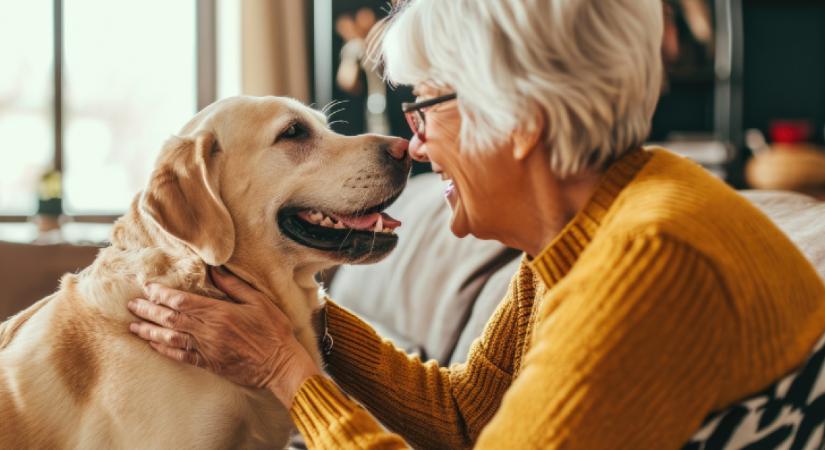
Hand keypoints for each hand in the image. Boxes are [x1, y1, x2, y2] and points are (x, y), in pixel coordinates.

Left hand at [127, 267, 320, 405]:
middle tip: (131, 304)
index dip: (162, 293)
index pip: (182, 301)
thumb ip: (234, 286)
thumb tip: (215, 269)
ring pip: (170, 337)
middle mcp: (208, 331)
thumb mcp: (259, 301)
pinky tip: (153, 344)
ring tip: (133, 325)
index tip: (148, 287)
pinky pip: (180, 356)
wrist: (280, 364)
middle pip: (170, 318)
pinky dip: (164, 349)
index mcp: (219, 313)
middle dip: (148, 310)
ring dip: (149, 330)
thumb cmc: (273, 331)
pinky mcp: (208, 363)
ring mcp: (206, 349)